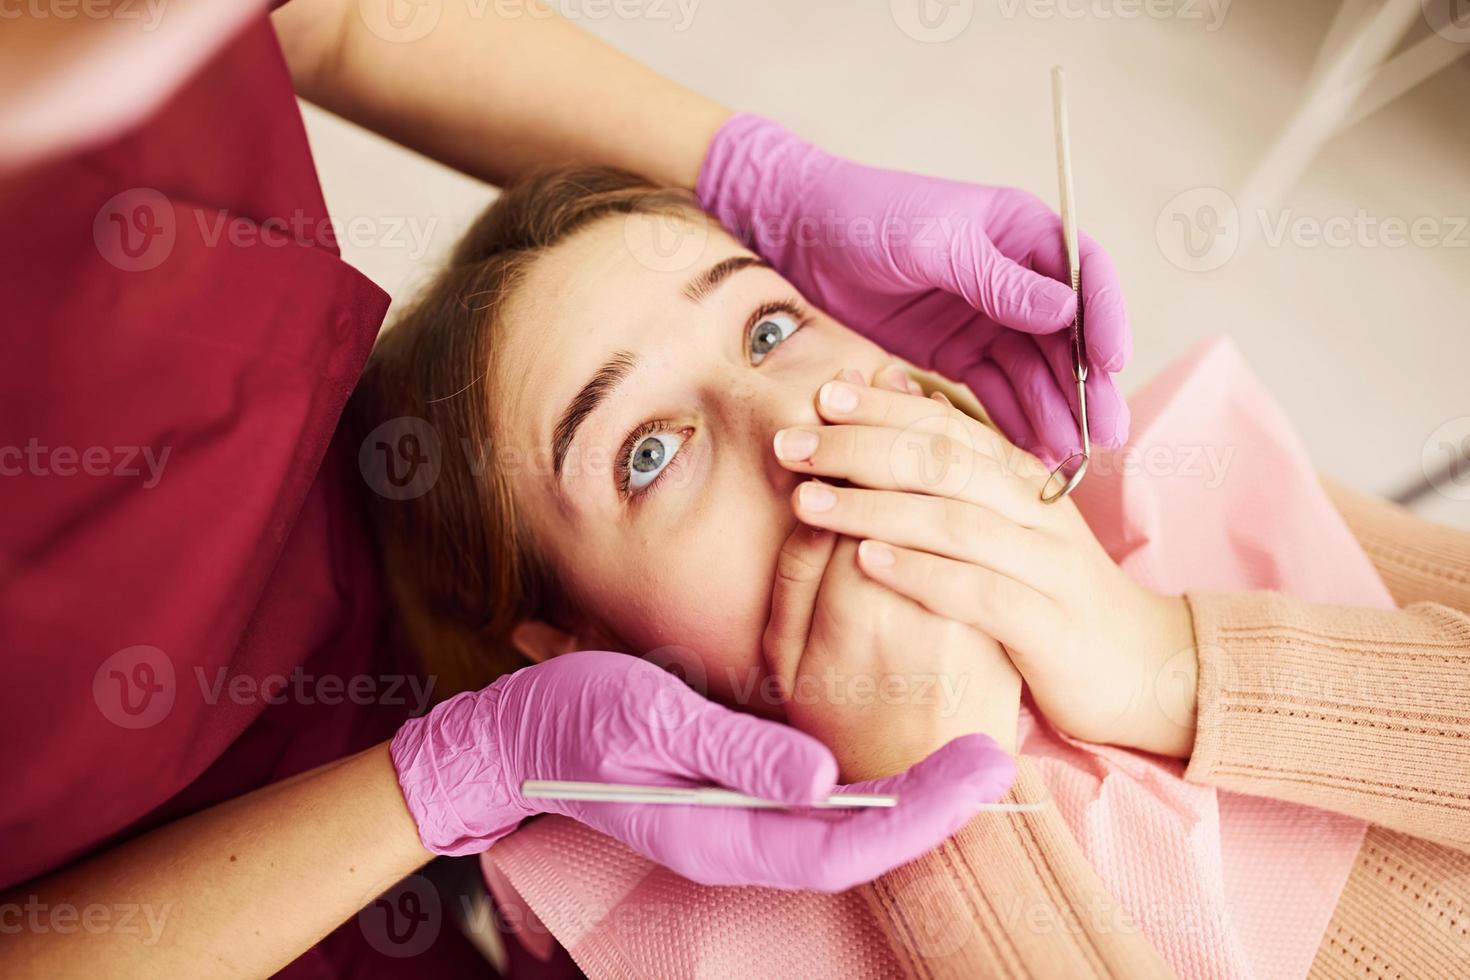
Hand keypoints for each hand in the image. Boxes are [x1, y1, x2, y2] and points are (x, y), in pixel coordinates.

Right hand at [390, 650, 1015, 890]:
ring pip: (840, 834)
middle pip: (855, 847)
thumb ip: (736, 752)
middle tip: (998, 758)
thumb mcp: (650, 717)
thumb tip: (829, 778)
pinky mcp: (728, 802)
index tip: (982, 770)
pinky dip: (866, 792)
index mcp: (717, 833)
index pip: (842, 844)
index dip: (920, 814)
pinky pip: (813, 813)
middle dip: (934, 810)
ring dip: (908, 804)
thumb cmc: (572, 718)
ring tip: (969, 762)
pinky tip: (895, 763)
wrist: (512, 737)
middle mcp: (735, 843)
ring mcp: (732, 827)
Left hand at [697, 113, 1130, 467]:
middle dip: (1088, 387)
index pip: (1085, 275)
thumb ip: (996, 279)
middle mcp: (1016, 278)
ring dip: (1054, 413)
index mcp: (1023, 233)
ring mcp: (988, 318)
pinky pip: (994, 391)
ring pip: (1034, 372)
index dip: (1105, 319)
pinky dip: (1012, 421)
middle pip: (1067, 337)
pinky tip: (1030, 455)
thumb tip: (1065, 311)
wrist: (801, 236)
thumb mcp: (933, 243)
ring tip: (1070, 458)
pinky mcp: (956, 352)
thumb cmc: (867, 217)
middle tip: (1108, 435)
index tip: (1114, 363)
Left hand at [770, 367, 1198, 756]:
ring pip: (955, 520)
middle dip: (861, 447)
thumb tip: (892, 389)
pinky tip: (867, 561)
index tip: (821, 396)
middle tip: (792, 444)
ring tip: (809, 501)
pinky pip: (979, 591)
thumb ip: (954, 464)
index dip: (884, 408)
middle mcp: (1037, 512)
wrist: (1148, 669)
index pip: (949, 425)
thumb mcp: (1007, 523)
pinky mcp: (1050, 625)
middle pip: (944, 462)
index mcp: (1023, 480)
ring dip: (876, 506)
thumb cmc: (1054, 595)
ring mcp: (1047, 566)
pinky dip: (921, 573)